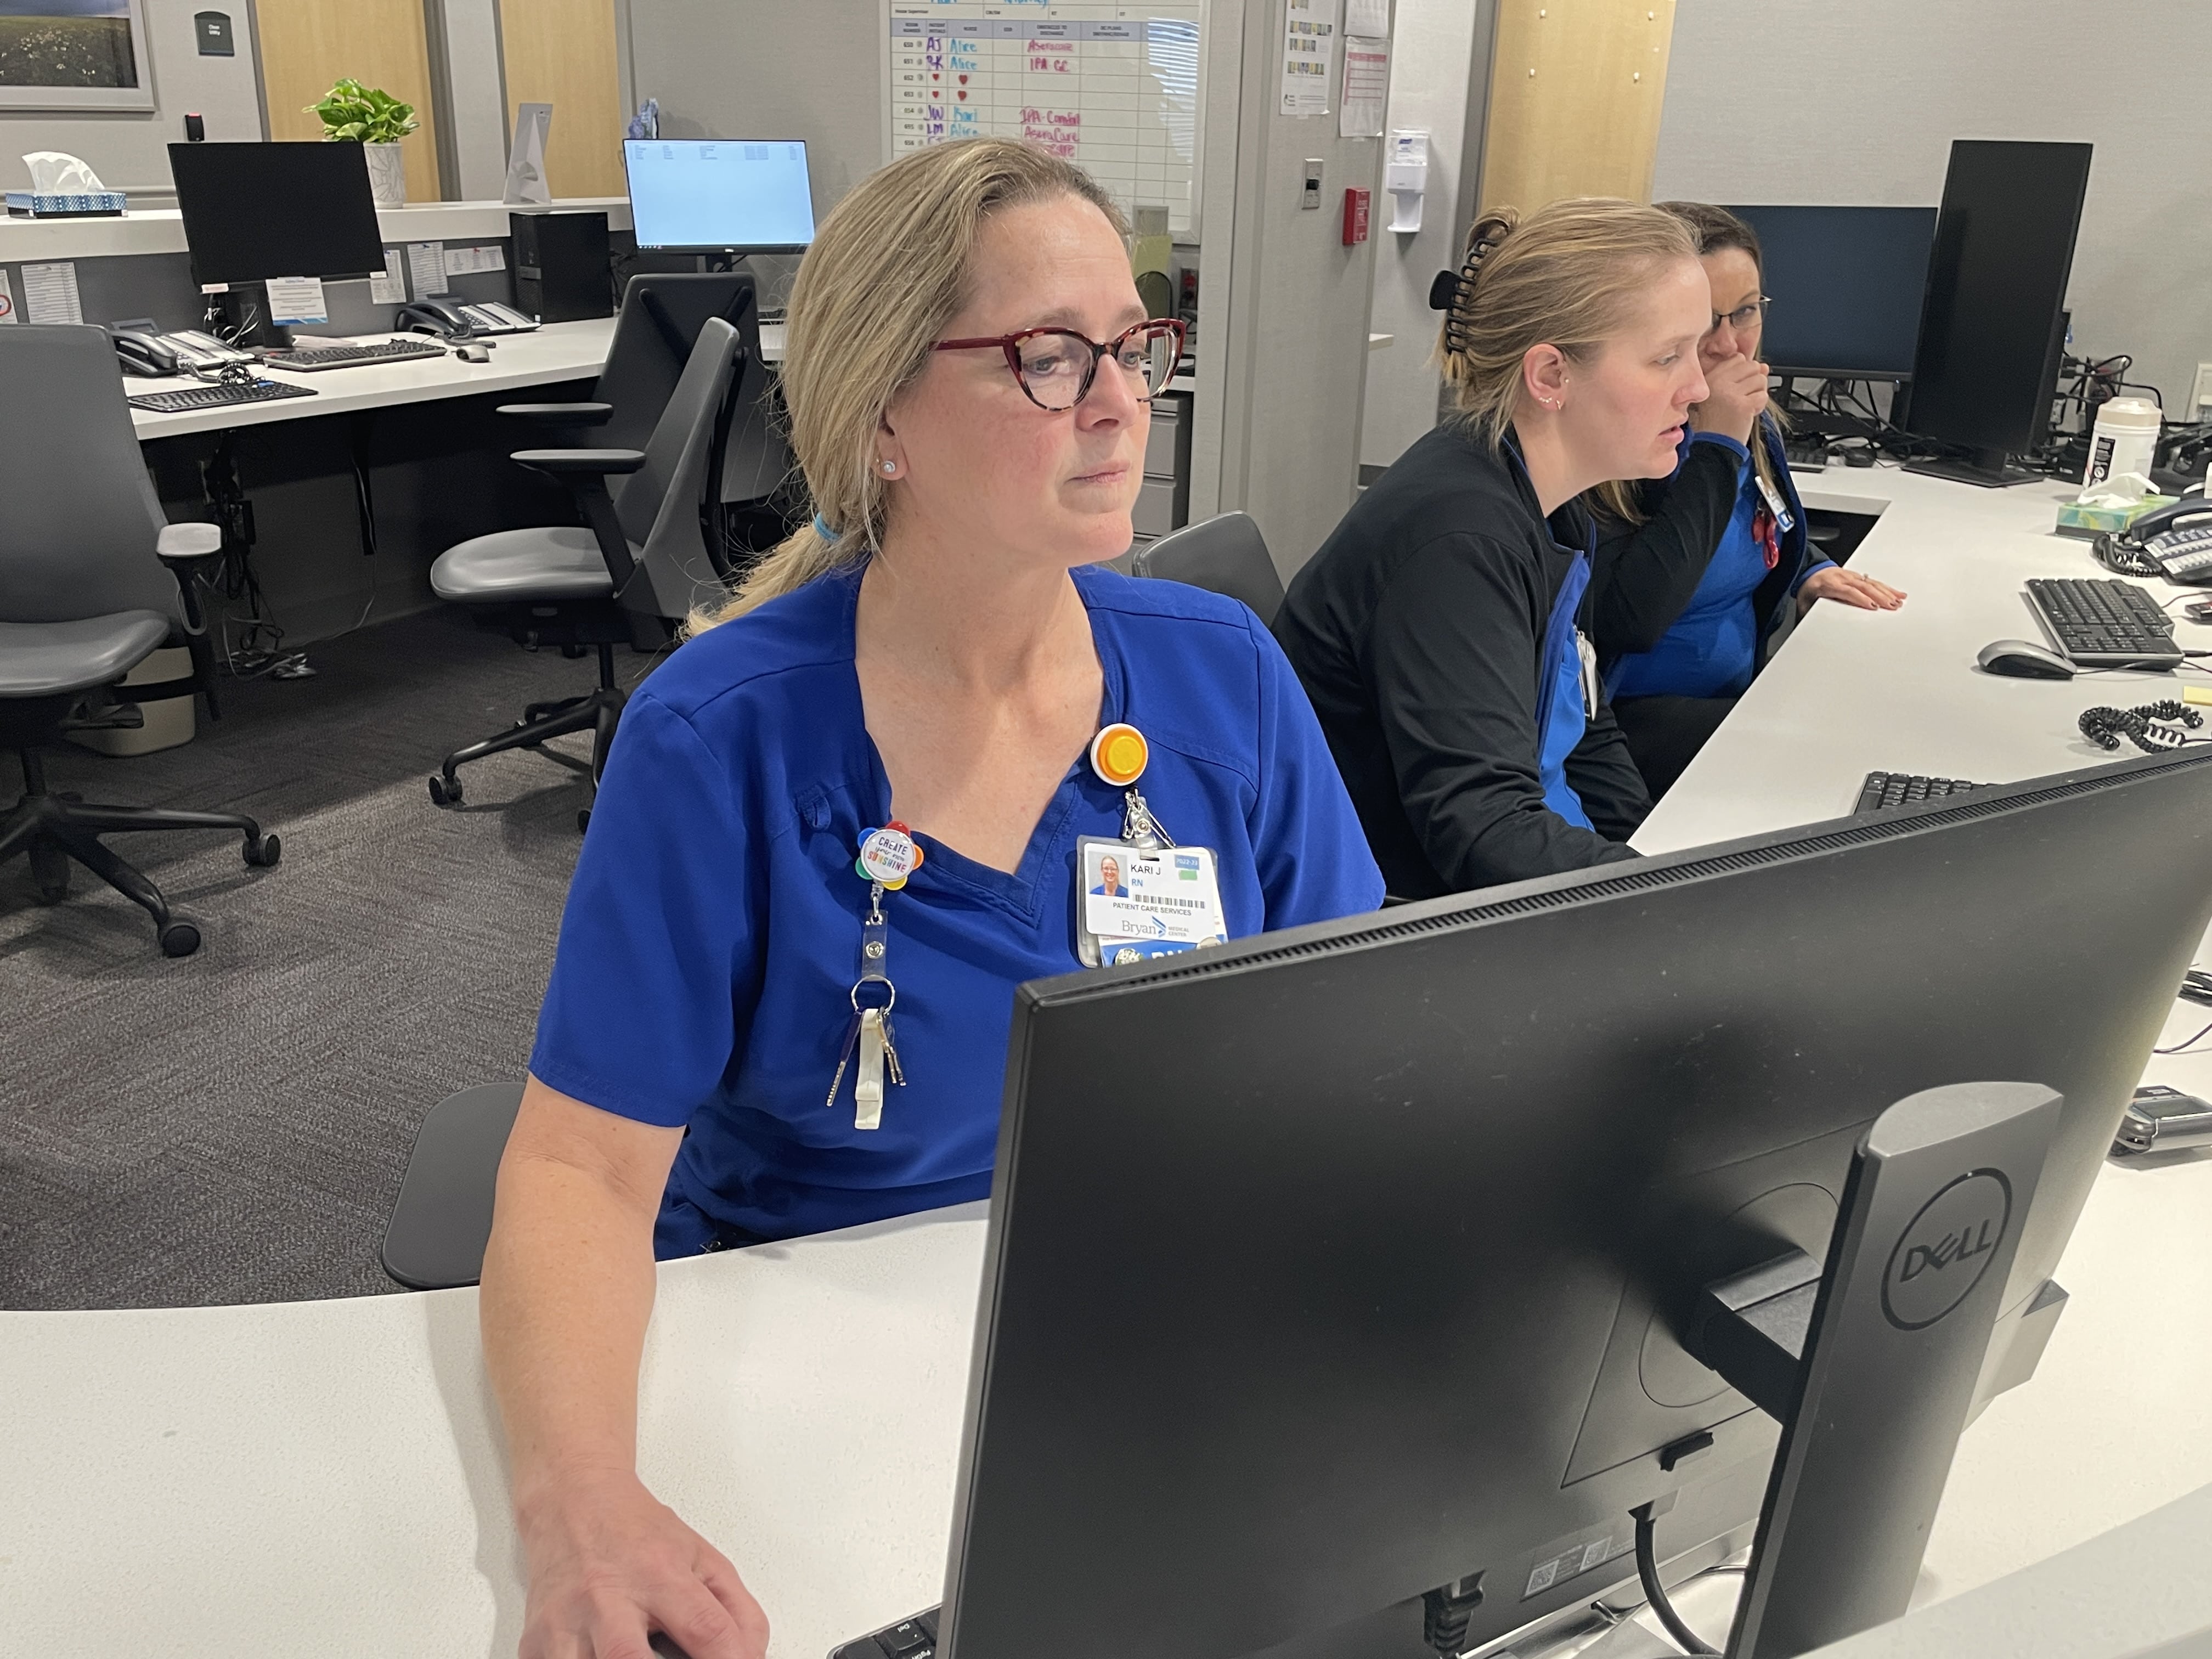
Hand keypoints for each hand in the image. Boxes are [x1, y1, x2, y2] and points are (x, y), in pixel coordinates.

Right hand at [517, 1470, 769, 1658]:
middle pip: (627, 1658)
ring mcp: (566, 1623)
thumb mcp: (702, 1559)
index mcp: (659, 1574)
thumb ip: (737, 1612)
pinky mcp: (534, 1642)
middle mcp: (608, 1598)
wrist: (572, 1502)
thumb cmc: (636, 1532)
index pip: (705, 1629)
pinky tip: (599, 1656)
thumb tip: (751, 1658)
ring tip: (641, 1657)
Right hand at [1688, 353, 1769, 445]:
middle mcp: (1719, 383)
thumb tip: (1764, 366)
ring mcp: (1731, 394)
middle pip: (1753, 366)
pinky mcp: (1743, 406)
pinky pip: (1763, 396)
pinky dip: (1760, 406)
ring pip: (1761, 380)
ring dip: (1758, 394)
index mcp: (1711, 378)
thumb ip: (1744, 377)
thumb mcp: (1724, 395)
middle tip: (1743, 398)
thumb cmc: (1718, 422)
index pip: (1739, 358)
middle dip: (1754, 382)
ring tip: (1745, 406)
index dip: (1745, 372)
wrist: (1715, 446)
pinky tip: (1748, 414)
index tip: (1738, 387)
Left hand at [1798, 565, 1904, 612]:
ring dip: (1886, 592)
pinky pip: (1874, 582)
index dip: (1861, 599)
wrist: (1810, 572)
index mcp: (1830, 584)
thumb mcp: (1805, 602)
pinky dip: (1887, 588)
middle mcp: (1843, 578)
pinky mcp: (1858, 577)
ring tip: (1898, 601)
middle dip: (1880, 597)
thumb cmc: (1809, 588)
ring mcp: (1852, 576)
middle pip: (1864, 587)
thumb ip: (1810, 613)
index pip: (1848, 591)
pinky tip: (1897, 593)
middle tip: (1891, 606)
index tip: (1872, 606)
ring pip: (1872, 583)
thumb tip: (1813, 627)